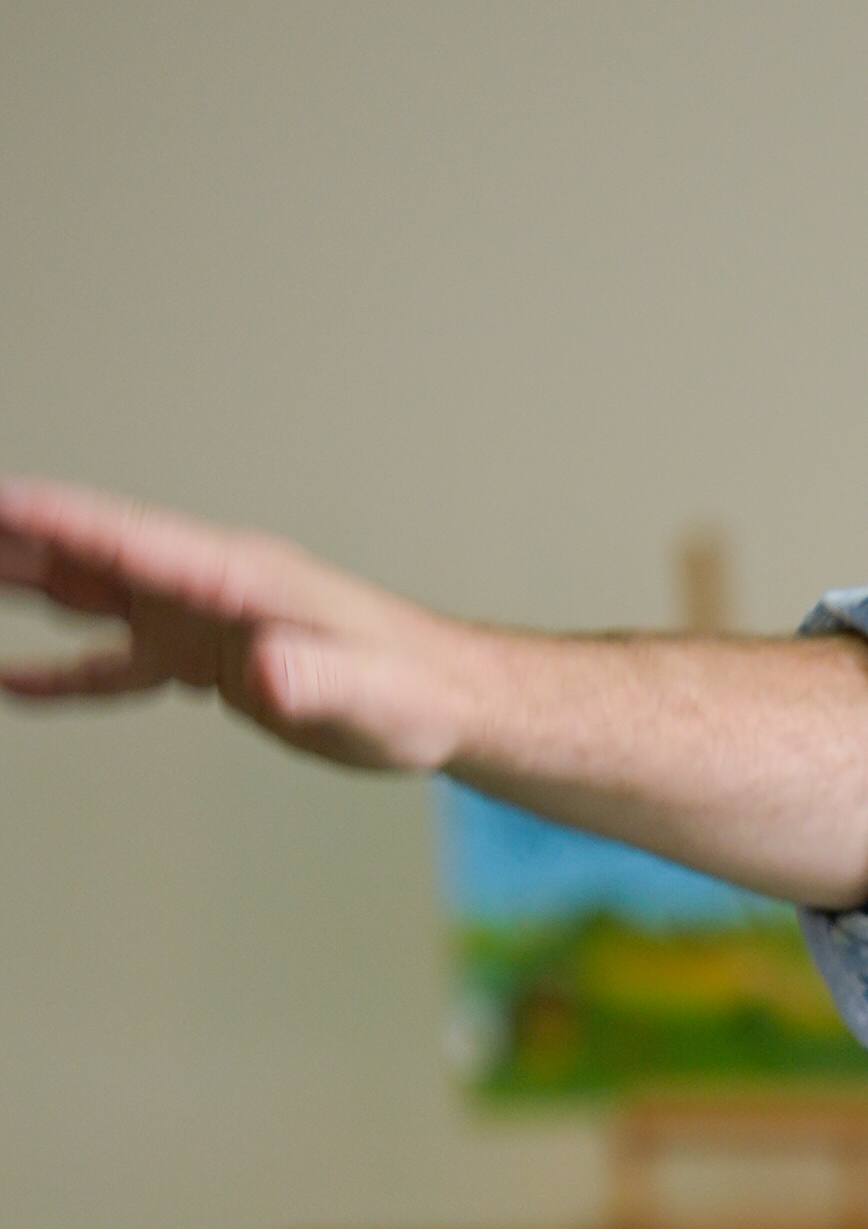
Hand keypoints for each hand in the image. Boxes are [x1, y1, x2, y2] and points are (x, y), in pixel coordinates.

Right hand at [0, 469, 867, 898]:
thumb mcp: (368, 699)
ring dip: (20, 583)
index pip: (120, 542)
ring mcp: (205, 623)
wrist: (461, 706)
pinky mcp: (215, 664)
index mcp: (234, 580)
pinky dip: (60, 670)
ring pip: (89, 594)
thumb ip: (311, 685)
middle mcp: (208, 588)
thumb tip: (262, 678)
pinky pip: (118, 663)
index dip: (47, 522)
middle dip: (13, 540)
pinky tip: (12, 682)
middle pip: (86, 553)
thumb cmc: (422, 700)